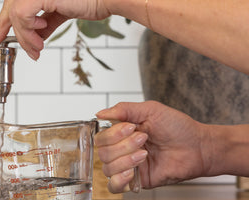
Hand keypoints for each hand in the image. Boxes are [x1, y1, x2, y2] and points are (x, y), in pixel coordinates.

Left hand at [0, 0, 110, 59]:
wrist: (105, 0)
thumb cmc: (90, 2)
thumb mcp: (60, 15)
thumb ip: (46, 24)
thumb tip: (37, 36)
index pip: (14, 5)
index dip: (3, 22)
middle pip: (10, 7)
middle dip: (5, 29)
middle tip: (4, 43)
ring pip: (16, 14)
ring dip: (24, 37)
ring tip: (36, 48)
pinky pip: (23, 14)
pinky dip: (29, 29)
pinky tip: (40, 34)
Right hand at [95, 101, 211, 192]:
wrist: (196, 146)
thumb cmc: (177, 127)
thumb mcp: (150, 110)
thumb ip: (124, 109)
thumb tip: (100, 113)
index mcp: (122, 132)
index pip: (101, 137)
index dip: (112, 134)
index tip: (130, 127)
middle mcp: (122, 149)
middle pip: (103, 152)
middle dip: (123, 145)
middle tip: (143, 138)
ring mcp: (128, 165)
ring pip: (107, 168)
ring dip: (126, 159)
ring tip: (145, 153)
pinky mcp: (137, 181)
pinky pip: (114, 186)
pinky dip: (119, 179)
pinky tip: (132, 171)